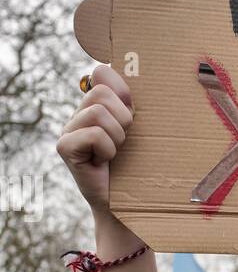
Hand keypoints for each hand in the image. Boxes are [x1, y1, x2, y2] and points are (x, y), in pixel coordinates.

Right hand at [56, 63, 134, 212]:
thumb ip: (130, 100)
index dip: (122, 92)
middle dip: (122, 119)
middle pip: (101, 93)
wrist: (127, 202)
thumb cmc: (138, 165)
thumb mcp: (139, 128)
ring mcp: (68, 130)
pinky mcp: (64, 147)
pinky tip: (103, 163)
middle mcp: (78, 114)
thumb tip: (115, 69)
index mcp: (95, 105)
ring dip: (116, 137)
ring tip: (115, 153)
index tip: (131, 117)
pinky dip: (107, 149)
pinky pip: (94, 134)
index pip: (102, 73)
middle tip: (123, 141)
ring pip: (98, 112)